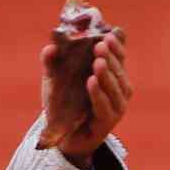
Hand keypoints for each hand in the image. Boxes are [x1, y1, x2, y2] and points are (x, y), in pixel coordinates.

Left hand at [40, 27, 131, 168]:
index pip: (119, 58)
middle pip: (119, 71)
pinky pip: (105, 107)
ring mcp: (116, 107)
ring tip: (98, 62)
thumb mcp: (56, 82)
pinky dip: (99, 94)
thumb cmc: (65, 105)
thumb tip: (50, 46)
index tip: (110, 33)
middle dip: (111, 57)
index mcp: (111, 76)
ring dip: (107, 74)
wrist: (64, 136)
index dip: (117, 46)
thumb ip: (53, 65)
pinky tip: (91, 82)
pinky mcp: (108, 122)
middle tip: (101, 45)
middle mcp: (119, 90)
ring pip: (116, 88)